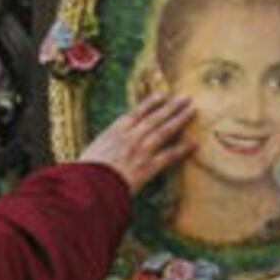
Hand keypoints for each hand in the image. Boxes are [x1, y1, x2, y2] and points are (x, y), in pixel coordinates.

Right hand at [78, 94, 195, 193]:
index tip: (161, 94)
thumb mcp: (92, 150)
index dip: (150, 103)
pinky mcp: (148, 167)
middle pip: (154, 118)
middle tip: (185, 97)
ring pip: (164, 131)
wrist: (90, 185)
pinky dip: (181, 149)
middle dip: (171, 107)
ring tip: (192, 111)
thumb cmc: (86, 170)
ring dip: (179, 119)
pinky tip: (193, 142)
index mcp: (114, 131)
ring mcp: (141, 151)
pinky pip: (168, 156)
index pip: (136, 113)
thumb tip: (108, 145)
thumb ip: (105, 145)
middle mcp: (130, 137)